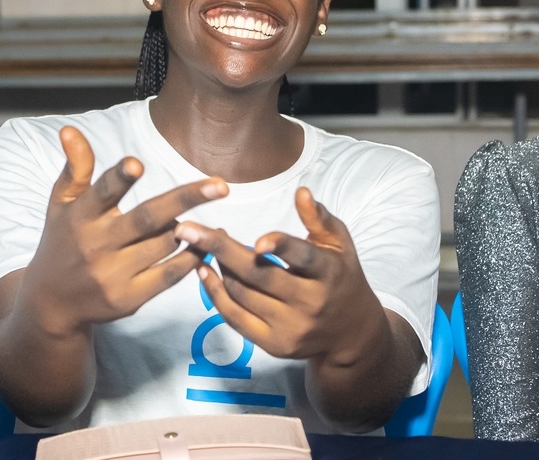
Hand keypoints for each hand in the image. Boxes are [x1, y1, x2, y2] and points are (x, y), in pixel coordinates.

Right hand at [20, 126, 227, 336]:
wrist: (53, 303)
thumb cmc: (62, 242)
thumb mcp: (61, 205)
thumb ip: (75, 168)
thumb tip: (70, 130)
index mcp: (80, 217)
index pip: (102, 193)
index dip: (119, 179)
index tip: (136, 163)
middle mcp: (97, 246)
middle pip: (147, 218)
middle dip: (184, 199)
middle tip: (221, 185)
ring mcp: (113, 275)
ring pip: (164, 244)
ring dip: (189, 228)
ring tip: (200, 215)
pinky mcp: (129, 299)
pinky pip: (169, 275)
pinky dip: (191, 258)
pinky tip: (206, 244)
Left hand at [175, 187, 383, 365]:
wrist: (350, 333)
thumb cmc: (341, 277)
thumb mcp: (340, 245)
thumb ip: (319, 219)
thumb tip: (301, 192)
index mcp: (328, 274)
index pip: (303, 259)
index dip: (282, 249)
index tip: (259, 240)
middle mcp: (310, 304)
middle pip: (259, 276)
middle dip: (220, 250)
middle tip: (188, 228)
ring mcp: (290, 328)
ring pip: (242, 295)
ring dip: (218, 266)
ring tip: (203, 242)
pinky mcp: (273, 345)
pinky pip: (235, 318)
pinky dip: (215, 294)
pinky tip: (203, 270)